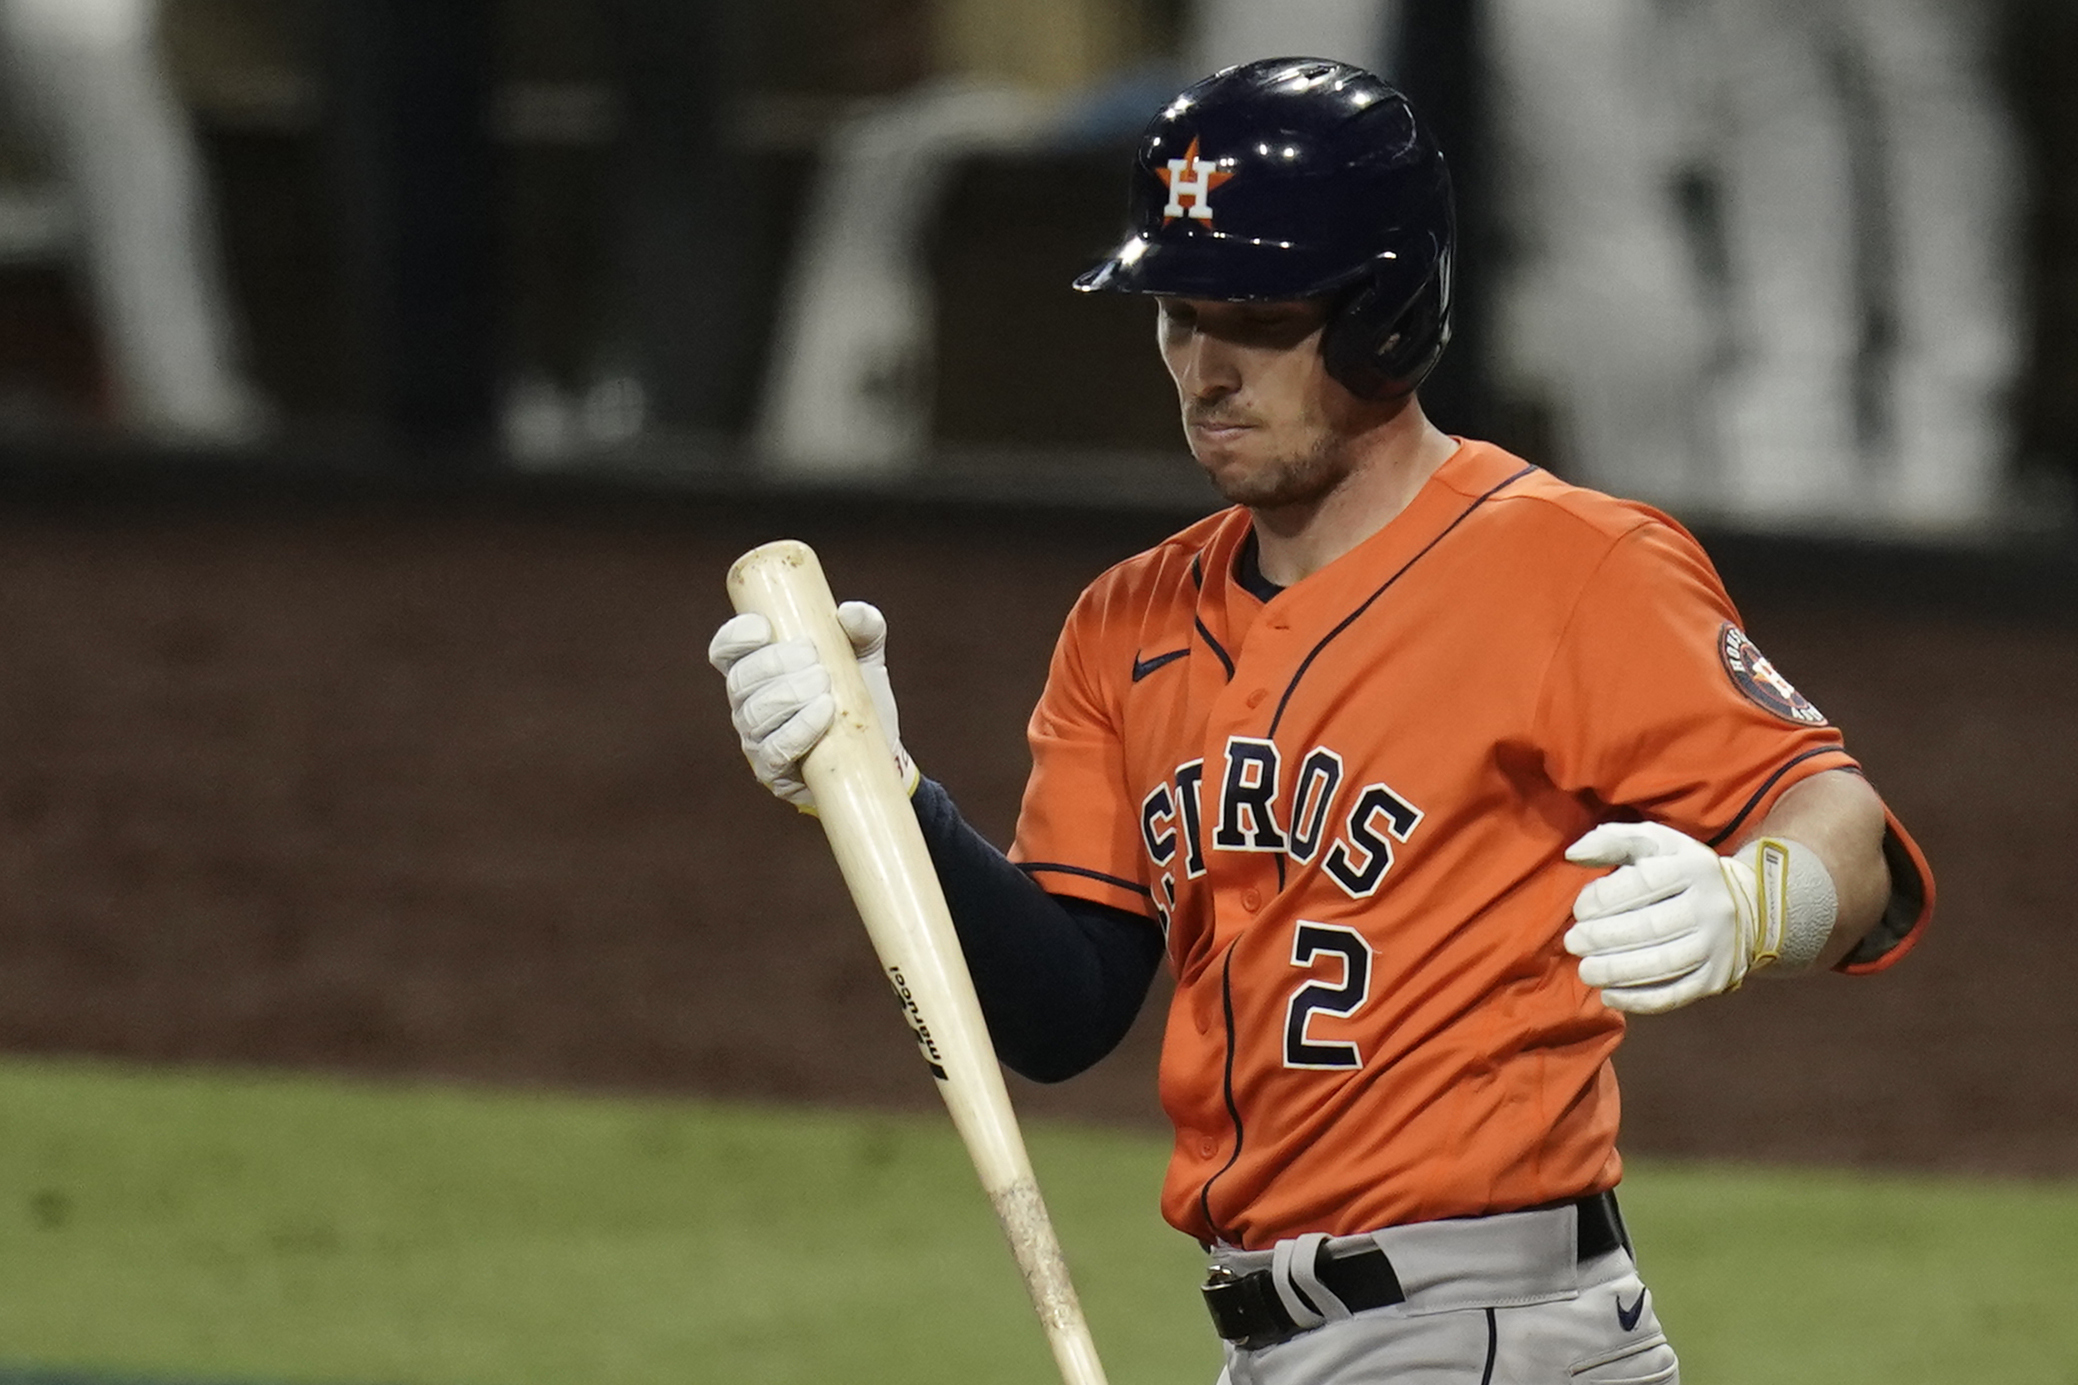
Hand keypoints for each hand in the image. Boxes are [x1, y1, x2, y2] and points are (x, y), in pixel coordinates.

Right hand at [707, 601, 916, 812]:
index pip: (726, 651)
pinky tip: (824, 713)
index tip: (764, 628)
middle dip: (775, 665)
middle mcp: (748, 703)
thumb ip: (864, 626)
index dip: (736, 637)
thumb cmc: (861, 695)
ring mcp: (756, 739)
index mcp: (759, 668)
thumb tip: (849, 612)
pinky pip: (773, 751)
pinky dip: (799, 730)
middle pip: (740, 681)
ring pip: (754, 714)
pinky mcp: (772, 771)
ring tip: (826, 688)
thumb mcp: (865, 655)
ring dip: (789, 696)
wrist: (882, 750)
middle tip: (815, 661)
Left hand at [1562, 821, 1775, 1014]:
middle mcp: (1711, 906)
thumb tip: (1573, 855)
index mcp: (1693, 867)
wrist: (1746, 907)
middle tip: (1573, 943)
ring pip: (1662, 964)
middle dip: (1603, 938)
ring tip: (1586, 970)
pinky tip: (1609, 994)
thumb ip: (1611, 841)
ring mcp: (1717, 945)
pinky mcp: (1716, 978)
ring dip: (1616, 971)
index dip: (1604, 899)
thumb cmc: (1679, 871)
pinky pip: (1674, 994)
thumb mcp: (1653, 843)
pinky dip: (1637, 999)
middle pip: (1650, 928)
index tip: (1579, 911)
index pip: (1643, 883)